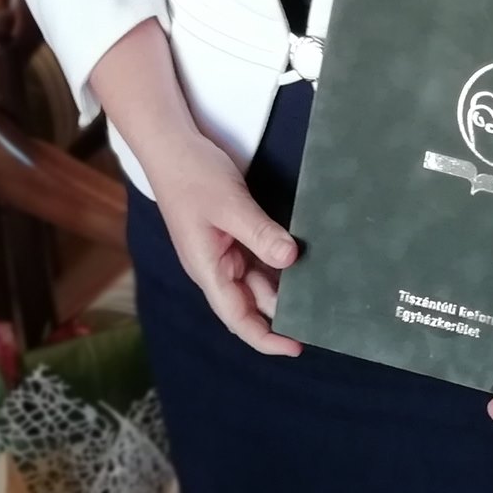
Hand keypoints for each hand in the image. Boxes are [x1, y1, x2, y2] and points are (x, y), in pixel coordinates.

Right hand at [149, 135, 301, 356]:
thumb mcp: (230, 205)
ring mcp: (221, 251)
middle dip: (282, 309)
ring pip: (256, 279)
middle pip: (251, 301)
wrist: (171, 145)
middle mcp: (215, 267)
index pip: (238, 318)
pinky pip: (255, 256)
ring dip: (282, 284)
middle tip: (322, 310)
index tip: (296, 347)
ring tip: (319, 286)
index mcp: (208, 269)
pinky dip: (276, 260)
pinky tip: (299, 257)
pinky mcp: (229, 234)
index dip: (266, 338)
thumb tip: (291, 260)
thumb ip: (260, 233)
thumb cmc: (193, 176)